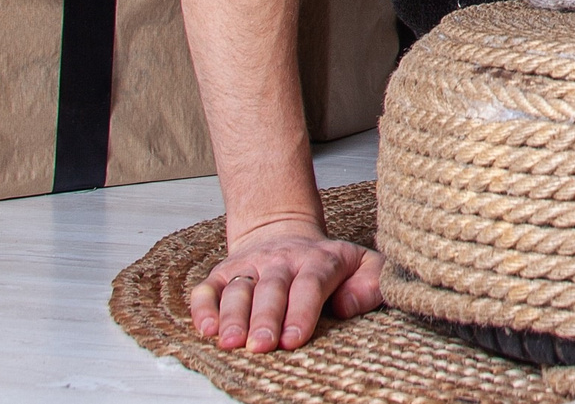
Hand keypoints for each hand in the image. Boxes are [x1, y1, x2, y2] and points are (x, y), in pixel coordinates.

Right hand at [188, 221, 381, 351]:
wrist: (283, 230)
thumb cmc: (328, 262)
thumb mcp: (363, 263)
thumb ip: (370, 283)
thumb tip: (346, 306)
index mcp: (318, 260)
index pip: (309, 285)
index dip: (301, 313)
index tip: (294, 340)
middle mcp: (280, 260)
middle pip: (271, 289)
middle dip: (266, 319)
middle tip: (262, 345)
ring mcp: (249, 265)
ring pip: (238, 289)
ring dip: (233, 316)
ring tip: (231, 342)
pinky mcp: (223, 272)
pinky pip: (208, 288)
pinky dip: (204, 307)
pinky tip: (206, 328)